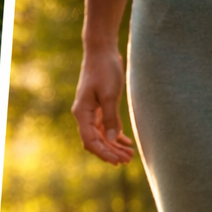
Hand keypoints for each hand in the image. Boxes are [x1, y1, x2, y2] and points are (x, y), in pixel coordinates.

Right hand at [71, 45, 134, 164]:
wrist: (102, 50)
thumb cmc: (104, 69)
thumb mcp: (110, 94)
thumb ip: (111, 118)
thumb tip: (112, 139)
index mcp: (82, 112)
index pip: (90, 141)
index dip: (104, 153)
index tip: (117, 161)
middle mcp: (84, 115)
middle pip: (96, 141)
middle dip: (111, 152)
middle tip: (128, 160)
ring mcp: (91, 112)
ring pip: (102, 136)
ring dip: (114, 146)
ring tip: (130, 155)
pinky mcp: (99, 107)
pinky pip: (106, 127)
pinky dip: (115, 136)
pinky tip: (127, 143)